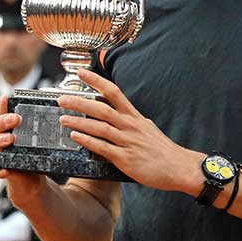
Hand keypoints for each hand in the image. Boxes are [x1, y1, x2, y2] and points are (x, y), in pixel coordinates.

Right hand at [0, 96, 48, 206]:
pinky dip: (1, 170)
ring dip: (0, 140)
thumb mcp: (51, 140)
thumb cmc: (43, 158)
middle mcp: (8, 140)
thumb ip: (58, 128)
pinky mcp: (7, 171)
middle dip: (4, 120)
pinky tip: (5, 170)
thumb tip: (78, 111)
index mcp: (18, 130)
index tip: (6, 97)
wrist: (37, 185)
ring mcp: (5, 155)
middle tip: (16, 118)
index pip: (8, 114)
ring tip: (9, 139)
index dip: (4, 106)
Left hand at [57, 69, 200, 192]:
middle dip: (80, 102)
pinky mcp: (125, 158)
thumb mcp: (148, 129)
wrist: (179, 167)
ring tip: (62, 118)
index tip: (81, 72)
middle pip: (102, 108)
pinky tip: (75, 137)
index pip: (114, 93)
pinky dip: (88, 141)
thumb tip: (122, 117)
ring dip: (79, 122)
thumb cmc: (163, 150)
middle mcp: (130, 126)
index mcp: (135, 117)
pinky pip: (103, 147)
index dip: (97, 80)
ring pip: (100, 127)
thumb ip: (133, 123)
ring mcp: (128, 142)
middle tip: (62, 98)